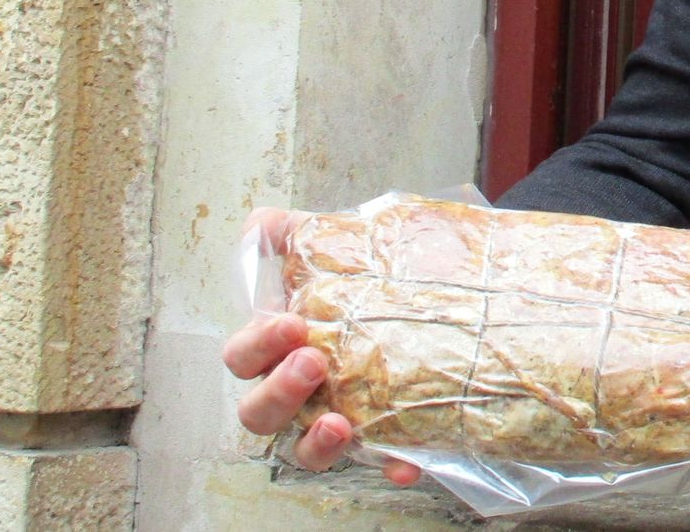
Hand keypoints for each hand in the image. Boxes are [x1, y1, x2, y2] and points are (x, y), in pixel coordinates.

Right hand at [223, 207, 420, 486]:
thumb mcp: (340, 246)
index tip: (291, 322)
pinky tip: (404, 462)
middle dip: (278, 391)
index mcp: (280, 347)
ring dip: (315, 441)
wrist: (445, 299)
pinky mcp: (380, 439)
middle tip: (313, 363)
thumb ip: (297, 234)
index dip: (258, 343)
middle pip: (258, 412)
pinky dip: (387, 464)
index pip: (243, 355)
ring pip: (303, 449)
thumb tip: (261, 225)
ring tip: (339, 423)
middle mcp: (298, 390)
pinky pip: (377, 462)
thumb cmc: (374, 280)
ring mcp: (335, 418)